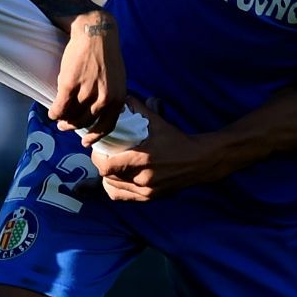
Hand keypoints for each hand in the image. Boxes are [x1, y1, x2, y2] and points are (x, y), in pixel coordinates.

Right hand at [50, 9, 123, 142]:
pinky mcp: (70, 84)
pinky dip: (55, 112)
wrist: (96, 32)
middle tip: (65, 127)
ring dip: (63, 121)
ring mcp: (87, 92)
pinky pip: (60, 106)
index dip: (94, 136)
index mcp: (118, 98)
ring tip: (58, 120)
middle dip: (73, 127)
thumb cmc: (106, 54)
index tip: (85, 142)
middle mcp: (104, 98)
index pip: (107, 126)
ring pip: (72, 115)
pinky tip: (51, 112)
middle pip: (85, 121)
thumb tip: (102, 112)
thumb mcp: (118, 78)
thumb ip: (112, 95)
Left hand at [91, 97, 228, 201]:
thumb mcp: (157, 122)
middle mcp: (143, 178)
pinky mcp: (150, 197)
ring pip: (113, 188)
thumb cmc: (176, 140)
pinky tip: (117, 179)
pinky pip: (123, 196)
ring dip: (108, 177)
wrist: (199, 161)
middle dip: (101, 165)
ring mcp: (146, 190)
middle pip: (107, 176)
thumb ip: (138, 109)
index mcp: (142, 159)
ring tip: (110, 166)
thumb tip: (122, 98)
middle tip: (102, 155)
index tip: (98, 148)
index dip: (97, 157)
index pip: (106, 166)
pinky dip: (116, 188)